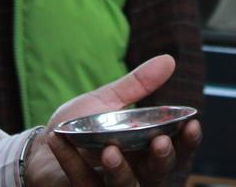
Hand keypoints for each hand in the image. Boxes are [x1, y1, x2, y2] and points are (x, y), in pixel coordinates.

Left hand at [23, 55, 201, 185]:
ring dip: (120, 170)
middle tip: (160, 141)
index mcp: (145, 151)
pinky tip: (60, 140)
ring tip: (110, 150)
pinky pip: (81, 182)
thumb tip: (169, 60)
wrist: (42, 147)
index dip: (187, 141)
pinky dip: (71, 161)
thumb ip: (137, 86)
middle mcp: (133, 173)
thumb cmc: (81, 127)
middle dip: (162, 159)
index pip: (176, 151)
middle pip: (157, 174)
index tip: (193, 123)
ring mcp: (108, 186)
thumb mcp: (109, 102)